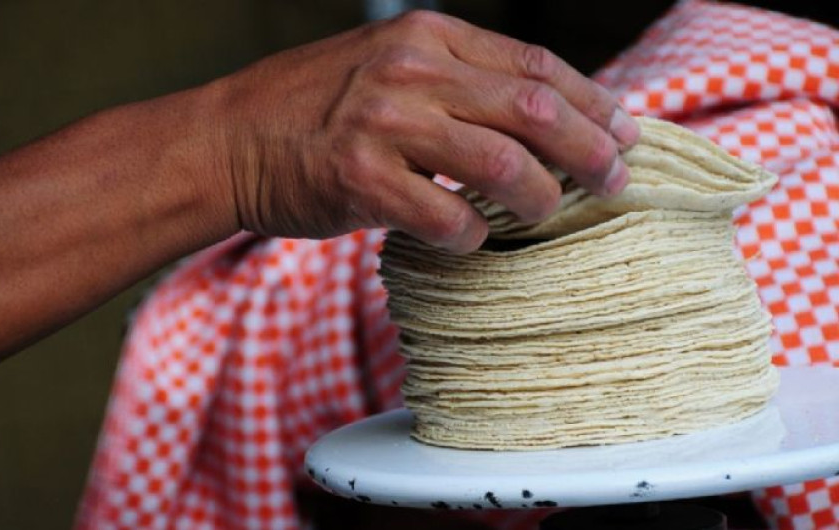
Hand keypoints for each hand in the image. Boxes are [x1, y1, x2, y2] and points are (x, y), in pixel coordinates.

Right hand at [206, 11, 639, 252]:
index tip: (625, 130)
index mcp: (425, 36)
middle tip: (617, 179)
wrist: (229, 139)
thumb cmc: (312, 110)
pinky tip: (472, 239)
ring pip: (502, 164)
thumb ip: (454, 82)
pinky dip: (472, 235)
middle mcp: (409, 70)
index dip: (591, 100)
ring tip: (549, 214)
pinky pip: (447, 217)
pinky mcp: (359, 178)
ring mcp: (383, 122)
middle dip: (590, 148)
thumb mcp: (384, 66)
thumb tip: (537, 118)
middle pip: (533, 109)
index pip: (532, 63)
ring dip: (541, 198)